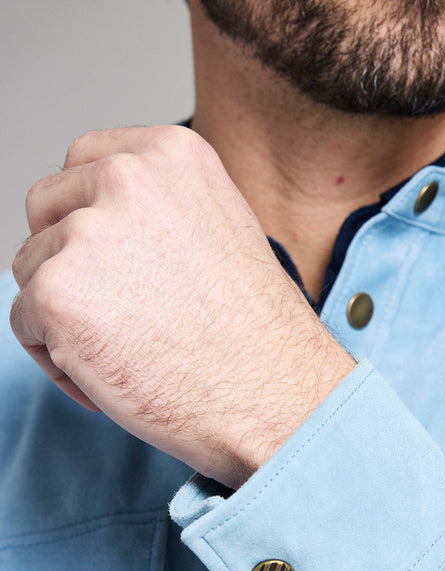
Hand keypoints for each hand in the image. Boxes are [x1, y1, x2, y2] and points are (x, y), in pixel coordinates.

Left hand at [10, 126, 354, 486]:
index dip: (90, 214)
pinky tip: (114, 375)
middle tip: (118, 309)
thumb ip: (160, 211)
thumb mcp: (222, 233)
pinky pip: (25, 323)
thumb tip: (103, 224)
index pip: (86, 160)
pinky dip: (57, 358)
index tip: (113, 258)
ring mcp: (87, 235)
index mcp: (171, 154)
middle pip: (46, 207)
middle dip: (67, 257)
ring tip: (126, 350)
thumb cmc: (258, 336)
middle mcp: (126, 178)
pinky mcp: (56, 293)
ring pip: (32, 268)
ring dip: (64, 312)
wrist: (275, 398)